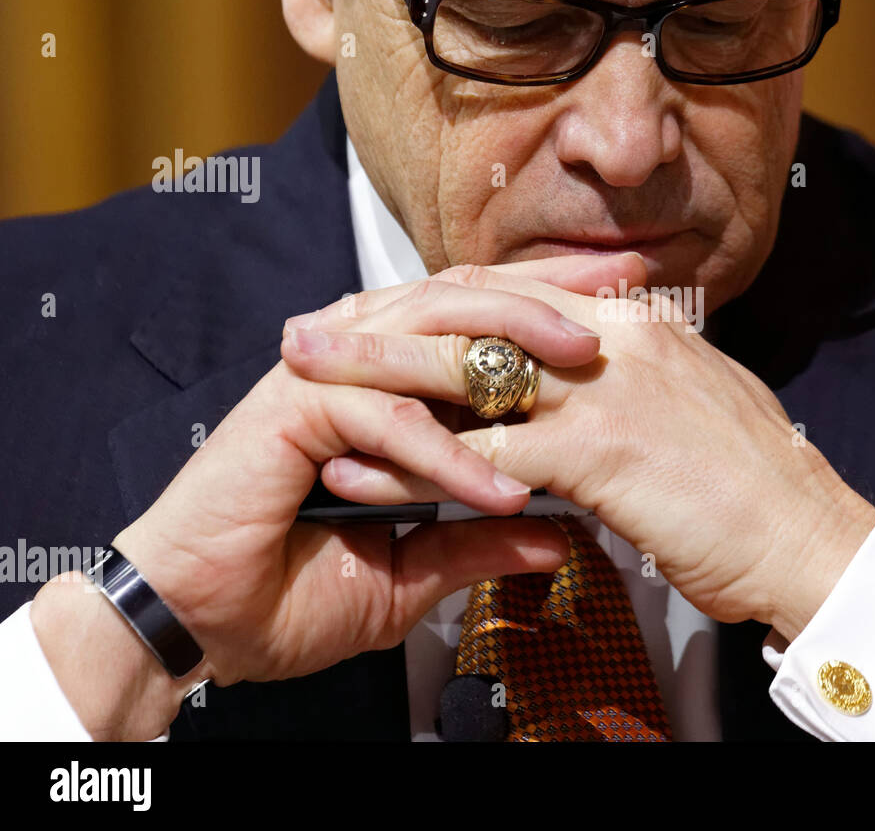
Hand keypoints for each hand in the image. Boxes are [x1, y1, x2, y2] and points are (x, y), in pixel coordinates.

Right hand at [30, 253, 644, 738]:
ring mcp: (320, 379)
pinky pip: (385, 419)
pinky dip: (445, 453)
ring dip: (504, 350)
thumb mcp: (412, 567)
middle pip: (459, 299)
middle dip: (543, 295)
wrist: (201, 625)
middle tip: (620, 299)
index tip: (626, 310)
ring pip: (424, 334)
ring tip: (579, 368)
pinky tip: (501, 486)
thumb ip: (478, 539)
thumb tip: (557, 537)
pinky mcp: (290, 413)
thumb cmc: (292, 590)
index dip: (549, 305)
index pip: (475, 320)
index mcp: (384, 380)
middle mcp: (355, 360)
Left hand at [281, 263, 874, 640]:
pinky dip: (409, 467)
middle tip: (310, 331)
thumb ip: (633, 379)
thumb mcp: (692, 404)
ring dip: (375, 383)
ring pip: (465, 373)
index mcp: (637, 323)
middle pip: (474, 315)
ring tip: (305, 388)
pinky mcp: (599, 447)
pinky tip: (359, 477)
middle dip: (383, 323)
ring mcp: (606, 386)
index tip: (378, 311)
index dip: (436, 302)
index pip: (512, 294)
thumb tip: (584, 378)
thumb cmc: (755, 487)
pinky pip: (480, 452)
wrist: (811, 538)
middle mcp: (615, 338)